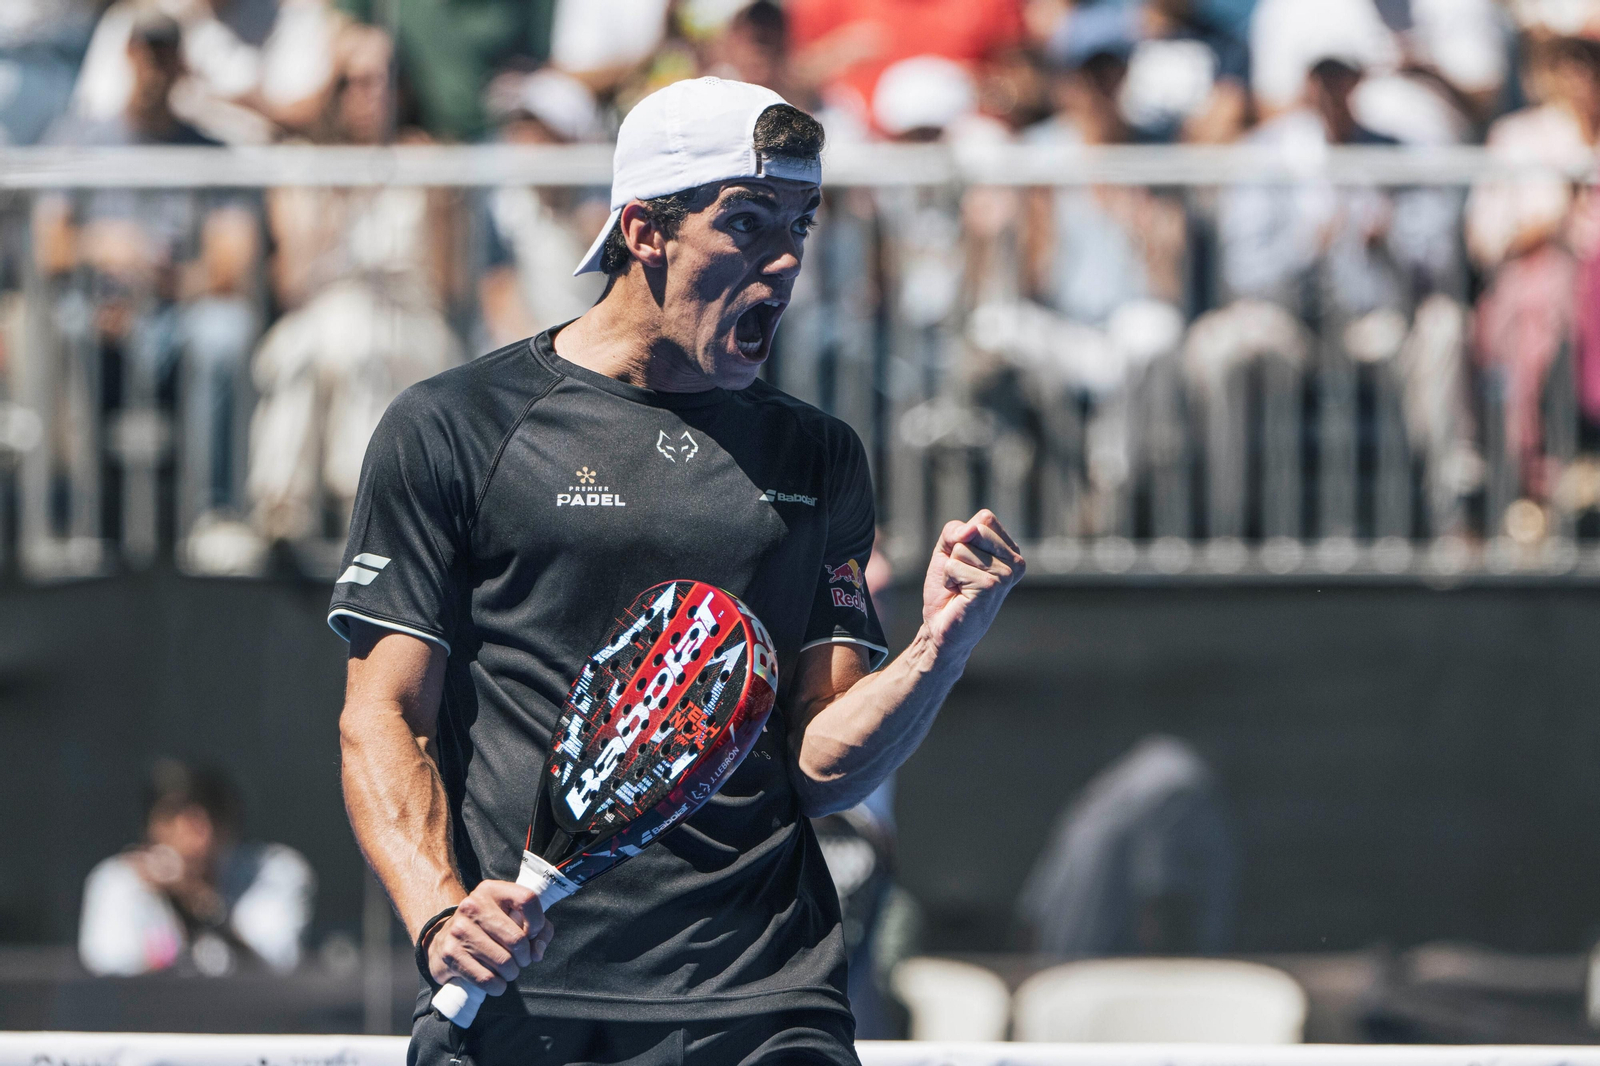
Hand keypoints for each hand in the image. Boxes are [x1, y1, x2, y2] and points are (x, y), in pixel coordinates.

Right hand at [426, 880, 554, 994]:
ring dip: (512, 973)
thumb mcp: (514, 918)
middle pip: (517, 939)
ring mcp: (459, 929)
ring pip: (504, 962)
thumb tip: (537, 952)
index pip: (527, 899)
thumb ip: (539, 930)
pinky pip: (486, 978)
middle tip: (521, 960)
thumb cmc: (489, 928)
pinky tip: (496, 982)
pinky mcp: (451, 953)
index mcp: (492, 890)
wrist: (445, 939)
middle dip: (525, 957)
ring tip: (508, 970)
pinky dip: (497, 986)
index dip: (538, 921)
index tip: (533, 934)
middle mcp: (473, 905)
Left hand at [921, 510, 1024, 657]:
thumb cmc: (948, 589)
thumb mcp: (948, 549)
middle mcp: (1016, 562)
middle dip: (957, 551)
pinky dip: (949, 579)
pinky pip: (954, 565)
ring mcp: (1007, 574)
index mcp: (1011, 551)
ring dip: (952, 568)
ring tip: (961, 587)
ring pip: (962, 548)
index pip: (985, 518)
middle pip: (974, 530)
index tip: (965, 561)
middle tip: (962, 576)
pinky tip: (960, 595)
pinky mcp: (992, 586)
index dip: (963, 536)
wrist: (942, 627)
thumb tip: (969, 530)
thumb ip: (956, 530)